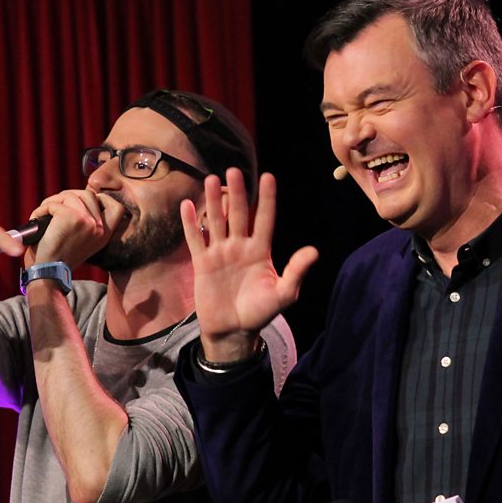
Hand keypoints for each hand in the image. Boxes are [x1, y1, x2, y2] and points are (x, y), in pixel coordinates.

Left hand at [24, 189, 127, 267]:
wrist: (47, 273)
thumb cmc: (58, 258)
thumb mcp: (82, 242)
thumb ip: (88, 223)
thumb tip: (78, 199)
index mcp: (104, 234)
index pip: (117, 207)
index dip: (101, 199)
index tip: (82, 205)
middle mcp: (98, 227)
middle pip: (88, 194)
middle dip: (68, 196)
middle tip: (55, 208)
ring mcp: (86, 221)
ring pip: (69, 195)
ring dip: (52, 202)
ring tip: (43, 214)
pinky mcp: (69, 217)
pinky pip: (53, 204)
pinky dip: (41, 210)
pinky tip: (36, 219)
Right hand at [180, 169, 317, 360]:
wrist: (234, 331)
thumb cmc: (261, 313)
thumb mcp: (284, 294)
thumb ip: (296, 272)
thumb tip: (314, 251)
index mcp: (261, 251)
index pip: (265, 219)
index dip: (267, 199)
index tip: (268, 177)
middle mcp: (241, 246)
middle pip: (239, 214)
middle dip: (238, 193)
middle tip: (235, 171)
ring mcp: (221, 253)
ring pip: (217, 221)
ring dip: (214, 201)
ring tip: (213, 180)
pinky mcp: (203, 264)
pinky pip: (196, 239)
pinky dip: (191, 223)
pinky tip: (188, 205)